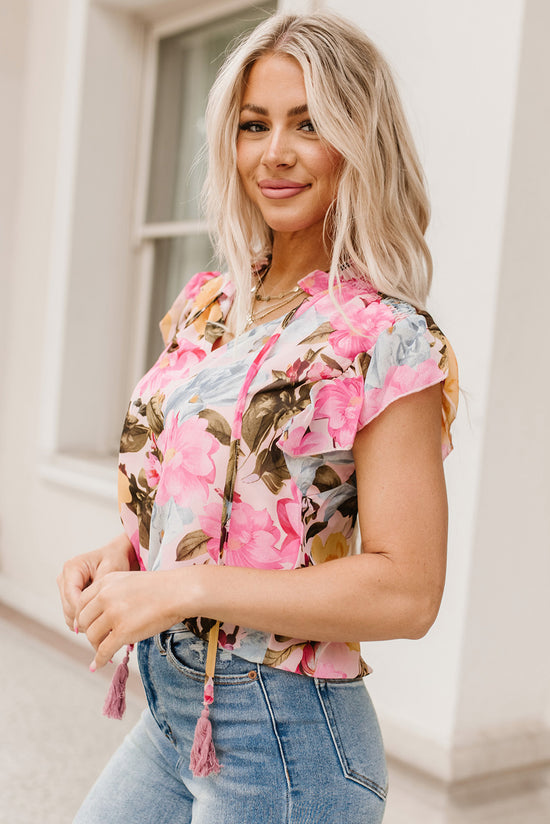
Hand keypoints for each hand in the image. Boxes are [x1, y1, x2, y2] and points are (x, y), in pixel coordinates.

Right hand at [57, 533, 138, 631]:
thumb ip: (98, 589)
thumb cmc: (115, 559)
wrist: (116, 555)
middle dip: (85, 617)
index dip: (84, 610)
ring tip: (104, 618)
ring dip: (84, 620)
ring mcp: (64, 588)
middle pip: (68, 608)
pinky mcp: (67, 597)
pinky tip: (100, 615)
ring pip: (68, 614)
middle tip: (106, 621)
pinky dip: (84, 619)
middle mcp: (64, 578)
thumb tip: (87, 609)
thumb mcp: (111, 570)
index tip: (101, 618)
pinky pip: (72, 616)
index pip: (71, 596)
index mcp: (72, 567)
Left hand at [74, 569, 189, 669]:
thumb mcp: (129, 580)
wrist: (179, 592)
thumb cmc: (161, 587)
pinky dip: (99, 660)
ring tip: (103, 650)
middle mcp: (105, 596)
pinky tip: (98, 665)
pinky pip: (103, 650)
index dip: (82, 617)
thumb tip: (101, 613)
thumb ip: (112, 592)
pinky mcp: (123, 632)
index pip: (81, 602)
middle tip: (97, 639)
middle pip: (84, 620)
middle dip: (89, 632)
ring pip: (92, 636)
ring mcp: (113, 614)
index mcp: (106, 582)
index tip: (86, 626)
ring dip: (96, 646)